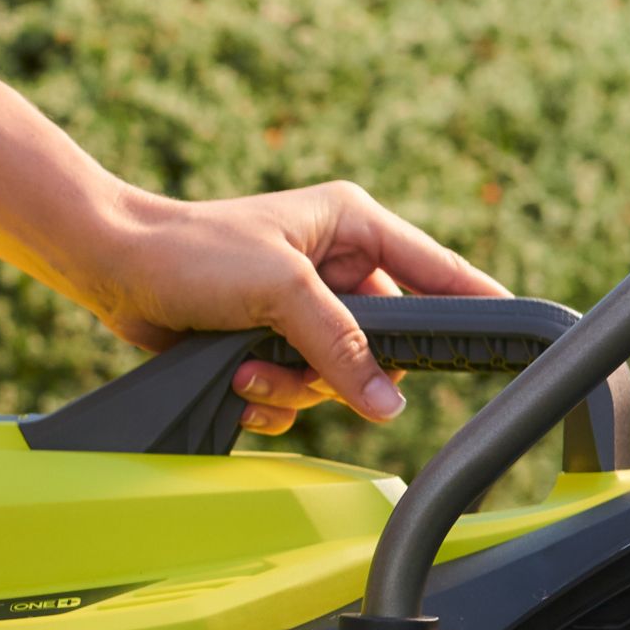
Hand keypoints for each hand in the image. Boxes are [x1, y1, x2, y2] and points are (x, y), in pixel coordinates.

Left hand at [82, 182, 508, 435]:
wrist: (112, 267)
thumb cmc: (193, 252)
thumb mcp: (281, 290)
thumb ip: (343, 345)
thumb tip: (388, 402)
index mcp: (355, 227)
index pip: (438, 272)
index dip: (475, 304)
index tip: (517, 336)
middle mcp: (335, 267)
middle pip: (381, 346)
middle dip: (334, 370)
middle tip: (294, 364)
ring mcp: (300, 311)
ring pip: (335, 380)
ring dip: (290, 388)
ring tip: (245, 369)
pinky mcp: (266, 344)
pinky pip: (296, 395)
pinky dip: (267, 399)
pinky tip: (232, 381)